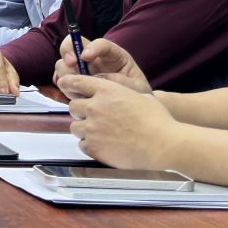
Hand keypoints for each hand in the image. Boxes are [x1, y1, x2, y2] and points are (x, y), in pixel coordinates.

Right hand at [52, 36, 151, 95]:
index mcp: (113, 55)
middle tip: (71, 64)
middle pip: (73, 45)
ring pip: (63, 63)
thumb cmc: (137, 94)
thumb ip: (121, 82)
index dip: (92, 47)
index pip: (101, 44)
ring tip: (75, 88)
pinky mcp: (75, 82)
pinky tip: (66, 92)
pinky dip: (60, 84)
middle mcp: (94, 59)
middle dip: (68, 52)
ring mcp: (82, 70)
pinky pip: (60, 79)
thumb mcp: (136, 88)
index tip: (86, 57)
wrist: (133, 110)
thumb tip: (98, 79)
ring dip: (64, 73)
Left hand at [64, 74, 178, 168]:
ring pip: (75, 127)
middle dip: (80, 111)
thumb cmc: (157, 121)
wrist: (164, 145)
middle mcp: (95, 107)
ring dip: (84, 129)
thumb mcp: (139, 95)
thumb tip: (110, 93)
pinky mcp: (94, 146)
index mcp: (107, 90)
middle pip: (73, 106)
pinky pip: (82, 144)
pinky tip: (104, 145)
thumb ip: (119, 91)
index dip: (68, 83)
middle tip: (93, 117)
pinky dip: (90, 145)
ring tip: (101, 134)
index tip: (64, 84)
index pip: (76, 81)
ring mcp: (92, 127)